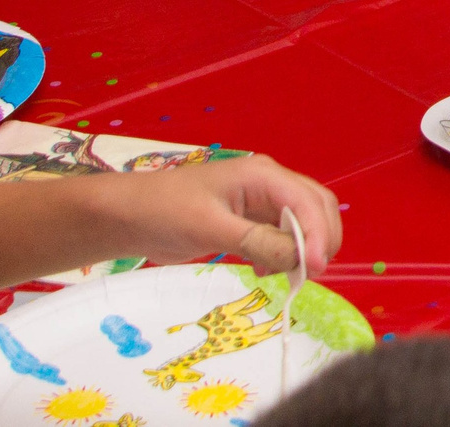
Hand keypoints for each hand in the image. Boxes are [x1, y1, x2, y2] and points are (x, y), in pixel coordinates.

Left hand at [96, 155, 342, 275]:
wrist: (129, 215)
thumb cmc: (164, 212)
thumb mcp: (209, 228)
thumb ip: (256, 241)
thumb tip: (298, 259)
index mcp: (262, 175)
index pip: (306, 201)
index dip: (316, 234)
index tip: (314, 268)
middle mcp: (269, 183)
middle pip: (316, 206)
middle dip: (320, 239)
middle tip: (309, 274)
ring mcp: (262, 199)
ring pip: (304, 220)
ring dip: (305, 246)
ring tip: (289, 274)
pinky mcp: (252, 217)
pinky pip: (284, 232)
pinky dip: (287, 251)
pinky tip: (267, 269)